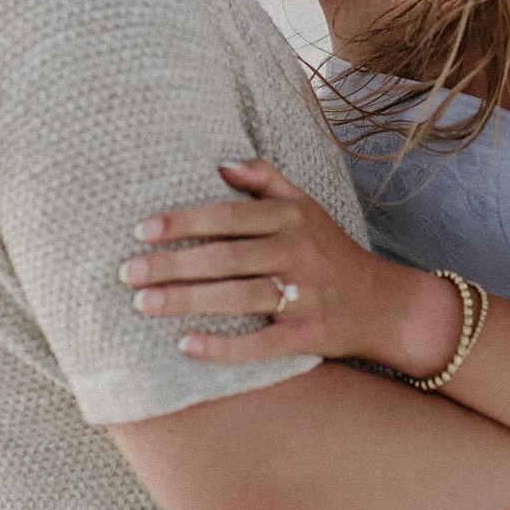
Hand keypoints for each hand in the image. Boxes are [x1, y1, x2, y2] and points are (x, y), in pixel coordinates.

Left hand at [123, 159, 441, 368]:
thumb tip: (220, 163)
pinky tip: (185, 345)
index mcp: (291, 216)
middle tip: (127, 271)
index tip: (142, 230)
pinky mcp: (306, 336)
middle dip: (172, 264)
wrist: (382, 302)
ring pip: (236, 297)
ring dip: (186, 301)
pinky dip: (222, 346)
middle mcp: (297, 251)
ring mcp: (303, 295)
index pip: (228, 216)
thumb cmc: (329, 249)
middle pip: (225, 257)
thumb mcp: (305, 205)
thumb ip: (265, 179)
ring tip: (143, 304)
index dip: (184, 222)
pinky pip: (258, 343)